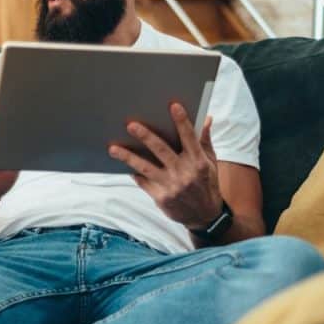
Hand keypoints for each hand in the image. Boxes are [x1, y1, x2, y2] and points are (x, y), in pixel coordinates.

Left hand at [108, 103, 222, 229]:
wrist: (205, 217)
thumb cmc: (207, 185)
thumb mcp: (211, 163)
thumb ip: (205, 141)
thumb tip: (206, 118)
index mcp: (198, 162)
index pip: (189, 138)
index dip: (182, 121)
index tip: (173, 106)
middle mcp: (184, 173)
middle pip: (162, 151)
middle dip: (146, 136)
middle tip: (131, 124)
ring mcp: (171, 186)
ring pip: (146, 168)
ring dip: (128, 157)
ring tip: (113, 148)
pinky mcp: (160, 198)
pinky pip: (143, 182)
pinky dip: (134, 173)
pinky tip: (122, 165)